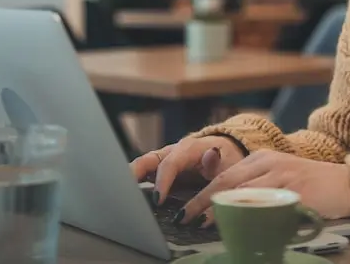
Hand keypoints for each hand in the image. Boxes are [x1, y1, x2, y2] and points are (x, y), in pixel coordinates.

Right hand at [129, 135, 245, 204]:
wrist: (229, 151)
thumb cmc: (229, 159)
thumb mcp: (229, 165)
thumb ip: (218, 169)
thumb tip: (212, 164)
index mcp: (188, 148)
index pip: (169, 163)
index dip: (162, 181)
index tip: (157, 201)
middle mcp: (172, 152)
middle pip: (146, 160)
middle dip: (133, 175)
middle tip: (124, 194)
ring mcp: (164, 160)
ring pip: (142, 167)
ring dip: (130, 180)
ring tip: (120, 197)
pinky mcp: (162, 170)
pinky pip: (145, 175)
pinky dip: (136, 185)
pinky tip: (128, 199)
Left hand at [180, 150, 349, 225]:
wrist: (347, 183)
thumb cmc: (309, 185)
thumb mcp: (277, 176)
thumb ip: (252, 185)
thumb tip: (221, 204)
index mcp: (261, 158)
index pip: (223, 176)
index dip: (201, 194)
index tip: (184, 210)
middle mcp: (270, 163)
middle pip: (228, 182)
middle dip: (203, 202)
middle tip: (186, 218)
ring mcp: (284, 177)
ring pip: (245, 193)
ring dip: (222, 210)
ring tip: (204, 224)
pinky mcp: (298, 192)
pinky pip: (269, 205)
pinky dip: (252, 216)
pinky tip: (242, 225)